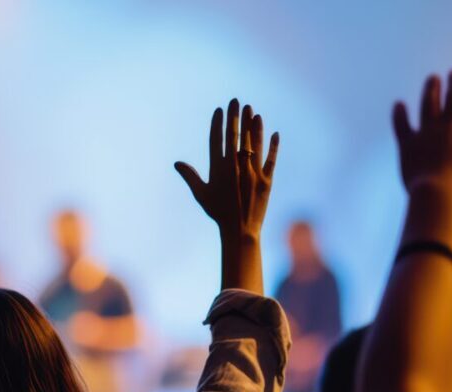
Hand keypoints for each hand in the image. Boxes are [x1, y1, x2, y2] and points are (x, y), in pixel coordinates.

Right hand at [175, 98, 278, 238]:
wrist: (239, 230)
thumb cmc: (218, 213)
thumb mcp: (201, 194)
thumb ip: (190, 176)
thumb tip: (176, 163)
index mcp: (219, 169)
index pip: (218, 139)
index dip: (218, 123)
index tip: (219, 110)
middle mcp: (236, 168)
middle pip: (235, 137)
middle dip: (235, 117)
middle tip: (236, 101)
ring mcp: (252, 173)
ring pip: (253, 144)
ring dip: (253, 126)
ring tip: (252, 111)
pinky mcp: (267, 181)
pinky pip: (271, 160)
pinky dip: (273, 146)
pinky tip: (275, 133)